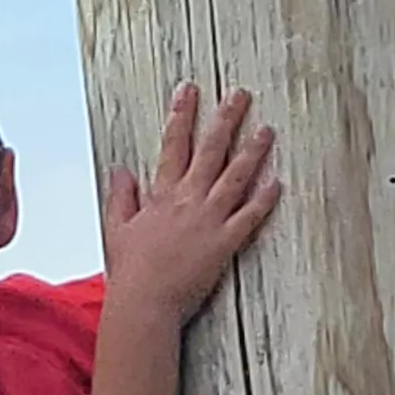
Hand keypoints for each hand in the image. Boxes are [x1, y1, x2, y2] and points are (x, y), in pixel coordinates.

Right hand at [101, 82, 279, 325]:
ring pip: (235, 177)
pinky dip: (264, 200)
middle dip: (226, 119)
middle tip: (240, 95)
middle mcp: (187, 200)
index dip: (182, 114)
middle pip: (210, 150)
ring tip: (267, 130)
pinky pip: (249, 217)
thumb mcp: (117, 228)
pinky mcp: (224, 244)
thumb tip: (121, 171)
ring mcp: (208, 220)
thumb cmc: (130, 271)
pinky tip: (278, 182)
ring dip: (252, 151)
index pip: (173, 145)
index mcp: (161, 195)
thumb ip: (121, 196)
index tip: (189, 91)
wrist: (144, 303)